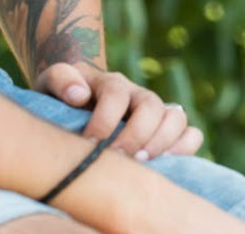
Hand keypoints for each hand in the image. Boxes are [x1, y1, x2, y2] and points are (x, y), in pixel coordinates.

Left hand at [36, 61, 202, 162]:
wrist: (80, 96)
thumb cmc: (63, 96)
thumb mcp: (52, 81)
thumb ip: (60, 79)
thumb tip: (78, 95)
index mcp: (110, 83)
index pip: (116, 93)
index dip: (105, 119)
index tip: (89, 143)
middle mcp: (137, 94)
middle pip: (151, 105)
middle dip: (135, 134)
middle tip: (117, 156)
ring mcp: (156, 111)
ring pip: (176, 117)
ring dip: (162, 141)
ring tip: (141, 163)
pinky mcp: (167, 130)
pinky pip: (191, 133)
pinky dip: (185, 147)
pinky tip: (166, 164)